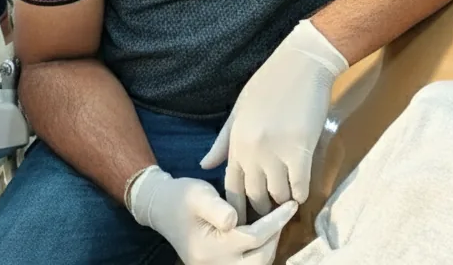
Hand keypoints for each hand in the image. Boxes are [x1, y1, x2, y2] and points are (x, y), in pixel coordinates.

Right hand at [129, 165, 296, 264]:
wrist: (162, 208)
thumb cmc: (182, 196)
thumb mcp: (198, 195)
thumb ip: (217, 208)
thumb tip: (236, 220)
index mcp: (208, 248)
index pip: (253, 238)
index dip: (276, 222)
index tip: (291, 204)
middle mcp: (213, 264)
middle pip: (259, 260)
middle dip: (275, 238)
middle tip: (283, 216)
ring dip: (269, 247)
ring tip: (275, 225)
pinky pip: (247, 264)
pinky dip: (259, 252)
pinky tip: (264, 234)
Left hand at [200, 20, 347, 221]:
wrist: (302, 64)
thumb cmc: (270, 82)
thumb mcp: (240, 110)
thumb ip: (223, 142)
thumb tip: (205, 166)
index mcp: (236, 142)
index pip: (231, 187)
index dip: (238, 206)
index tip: (244, 216)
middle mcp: (252, 151)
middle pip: (255, 196)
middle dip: (262, 208)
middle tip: (270, 211)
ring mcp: (276, 152)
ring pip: (278, 195)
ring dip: (284, 201)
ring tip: (288, 200)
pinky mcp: (300, 150)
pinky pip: (299, 185)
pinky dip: (301, 193)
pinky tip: (301, 191)